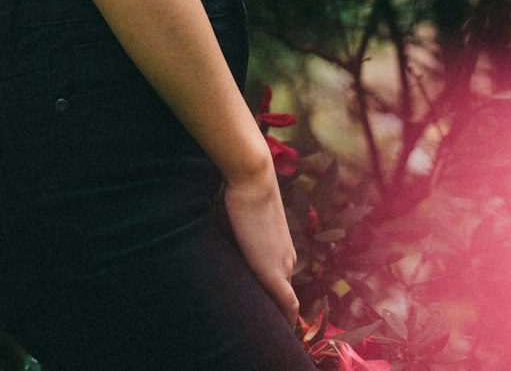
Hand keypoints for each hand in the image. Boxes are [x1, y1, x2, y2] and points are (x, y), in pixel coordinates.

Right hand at [221, 165, 299, 327]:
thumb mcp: (237, 220)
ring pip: (283, 298)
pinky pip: (287, 304)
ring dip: (275, 311)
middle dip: (273, 306)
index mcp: (280, 246)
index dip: (271, 294)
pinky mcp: (275, 272)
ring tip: (264, 327)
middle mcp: (287, 258)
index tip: (263, 304)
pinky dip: (286, 319)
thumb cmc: (239, 190)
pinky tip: (283, 331)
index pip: (279, 278)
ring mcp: (284, 264)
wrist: (252, 178)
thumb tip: (223, 245)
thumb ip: (237, 238)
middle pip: (282, 291)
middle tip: (261, 323)